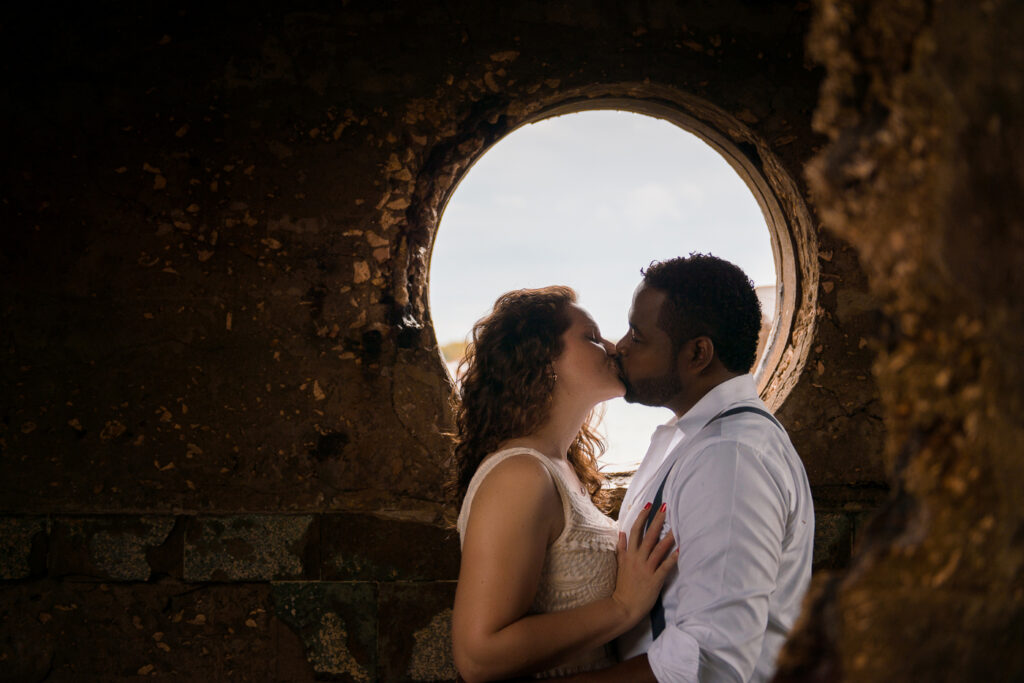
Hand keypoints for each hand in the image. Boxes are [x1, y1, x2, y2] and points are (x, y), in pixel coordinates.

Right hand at [610, 503, 677, 626]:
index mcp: (629, 554)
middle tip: (665, 507)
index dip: (641, 517)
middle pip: (648, 536)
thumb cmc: (623, 586)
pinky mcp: (654, 579)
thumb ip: (621, 548)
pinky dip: (672, 558)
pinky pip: (665, 567)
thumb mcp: (620, 564)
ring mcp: (646, 569)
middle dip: (657, 520)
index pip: (635, 531)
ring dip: (668, 536)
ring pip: (658, 549)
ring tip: (677, 525)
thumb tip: (621, 532)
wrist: (623, 606)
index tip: (648, 505)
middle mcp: (637, 558)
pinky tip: (680, 550)